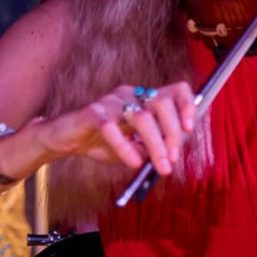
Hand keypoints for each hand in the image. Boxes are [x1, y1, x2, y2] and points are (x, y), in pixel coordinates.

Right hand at [38, 82, 197, 174]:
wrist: (67, 140)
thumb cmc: (103, 141)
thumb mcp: (134, 146)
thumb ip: (152, 147)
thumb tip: (172, 156)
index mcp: (144, 98)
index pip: (174, 90)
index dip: (187, 105)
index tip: (189, 129)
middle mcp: (130, 94)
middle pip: (161, 103)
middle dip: (172, 133)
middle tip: (173, 159)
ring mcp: (111, 101)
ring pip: (142, 117)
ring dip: (156, 145)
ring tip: (161, 167)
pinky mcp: (92, 113)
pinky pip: (112, 128)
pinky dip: (126, 148)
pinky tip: (133, 163)